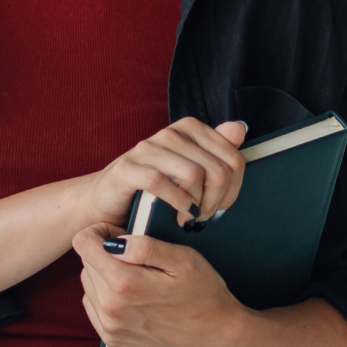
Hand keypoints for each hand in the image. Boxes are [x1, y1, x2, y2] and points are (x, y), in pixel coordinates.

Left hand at [72, 222, 250, 346]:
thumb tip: (114, 240)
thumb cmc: (203, 294)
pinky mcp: (112, 338)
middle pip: (85, 262)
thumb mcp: (182, 260)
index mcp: (124, 283)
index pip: (83, 243)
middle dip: (104, 252)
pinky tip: (131, 295)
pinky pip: (93, 305)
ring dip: (104, 274)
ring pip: (88, 283)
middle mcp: (110, 307)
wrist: (214, 335)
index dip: (100, 231)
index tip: (119, 234)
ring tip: (136, 277)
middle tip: (135, 257)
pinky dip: (105, 295)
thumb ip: (145, 246)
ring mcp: (109, 326)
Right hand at [83, 118, 246, 228]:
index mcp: (189, 129)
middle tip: (204, 217)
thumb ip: (216, 151)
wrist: (106, 201)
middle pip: (217, 169)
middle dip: (216, 201)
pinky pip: (161, 183)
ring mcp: (146, 148)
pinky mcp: (126, 168)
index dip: (233, 189)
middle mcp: (169, 134)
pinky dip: (176, 203)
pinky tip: (178, 215)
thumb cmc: (152, 189)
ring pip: (193, 175)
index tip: (221, 206)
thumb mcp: (189, 170)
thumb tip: (239, 128)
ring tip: (190, 219)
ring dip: (197, 205)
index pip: (233, 158)